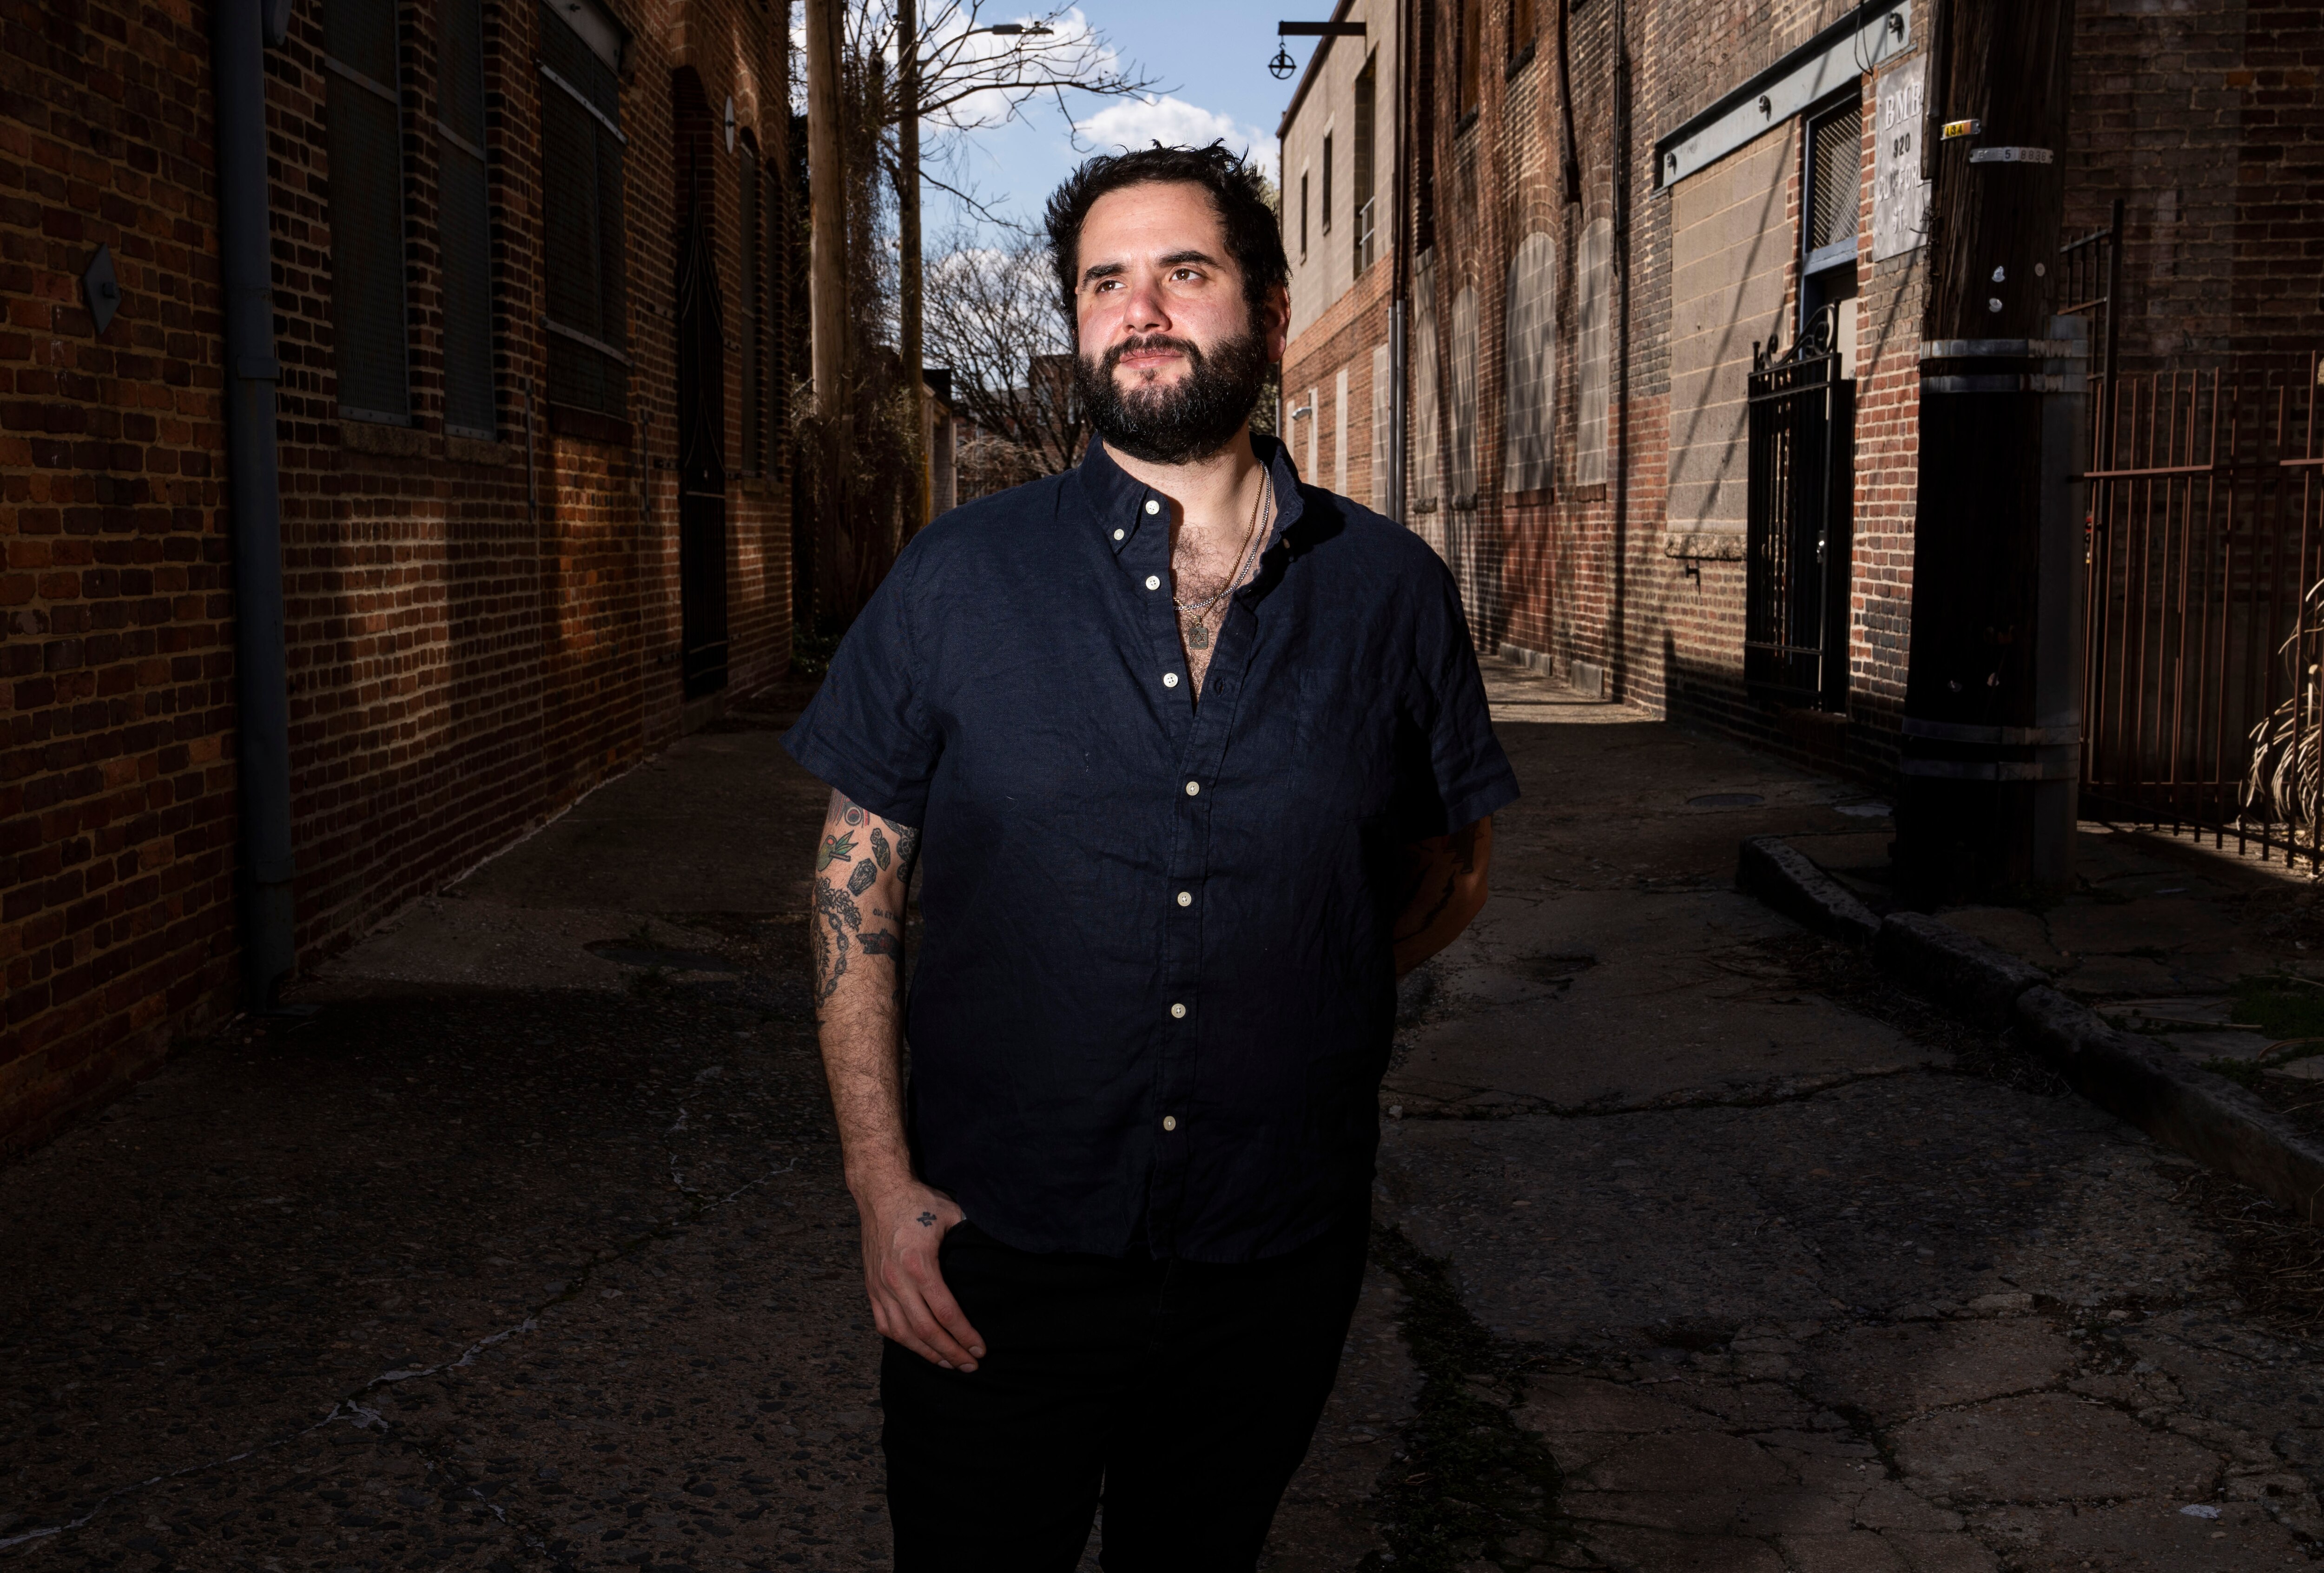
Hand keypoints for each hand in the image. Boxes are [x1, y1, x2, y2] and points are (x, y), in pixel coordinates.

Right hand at [854, 1176, 986, 1370]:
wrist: (880, 1192)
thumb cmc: (919, 1202)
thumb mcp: (952, 1215)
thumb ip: (970, 1238)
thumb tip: (994, 1256)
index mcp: (919, 1264)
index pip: (946, 1312)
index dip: (964, 1335)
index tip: (981, 1349)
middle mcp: (896, 1280)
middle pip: (925, 1330)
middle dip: (950, 1352)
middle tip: (970, 1365)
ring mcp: (880, 1286)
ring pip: (903, 1333)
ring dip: (927, 1353)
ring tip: (948, 1363)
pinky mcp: (871, 1287)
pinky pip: (885, 1324)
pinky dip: (903, 1341)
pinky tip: (918, 1348)